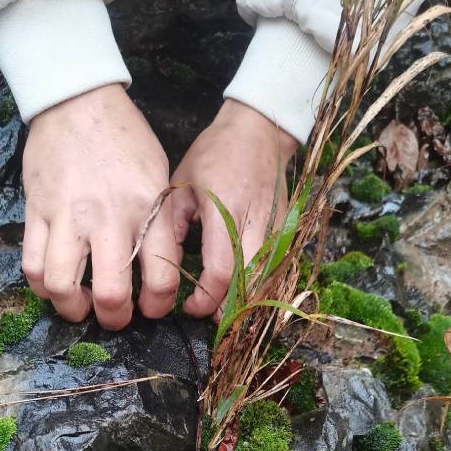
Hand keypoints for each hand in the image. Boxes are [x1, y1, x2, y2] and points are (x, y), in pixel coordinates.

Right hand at [22, 84, 179, 329]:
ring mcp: (67, 215)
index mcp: (146, 209)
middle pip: (111, 294)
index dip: (158, 306)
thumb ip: (160, 223)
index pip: (161, 278)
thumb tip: (161, 270)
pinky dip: (42, 286)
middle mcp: (108, 217)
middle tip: (115, 316)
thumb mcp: (158, 177)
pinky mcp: (36, 210)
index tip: (151, 308)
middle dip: (114, 319)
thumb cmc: (124, 140)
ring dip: (72, 309)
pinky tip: (55, 284)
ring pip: (62, 286)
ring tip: (80, 306)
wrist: (77, 100)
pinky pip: (32, 265)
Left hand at [171, 99, 297, 320]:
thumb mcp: (181, 186)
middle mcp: (254, 223)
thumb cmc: (215, 156)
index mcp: (224, 210)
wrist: (259, 132)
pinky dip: (260, 290)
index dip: (205, 298)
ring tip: (225, 312)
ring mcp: (276, 228)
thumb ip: (171, 228)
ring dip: (245, 304)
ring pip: (265, 283)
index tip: (190, 306)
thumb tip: (164, 268)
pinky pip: (275, 272)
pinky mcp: (286, 231)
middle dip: (227, 310)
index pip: (221, 271)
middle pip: (247, 285)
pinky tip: (245, 296)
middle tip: (208, 318)